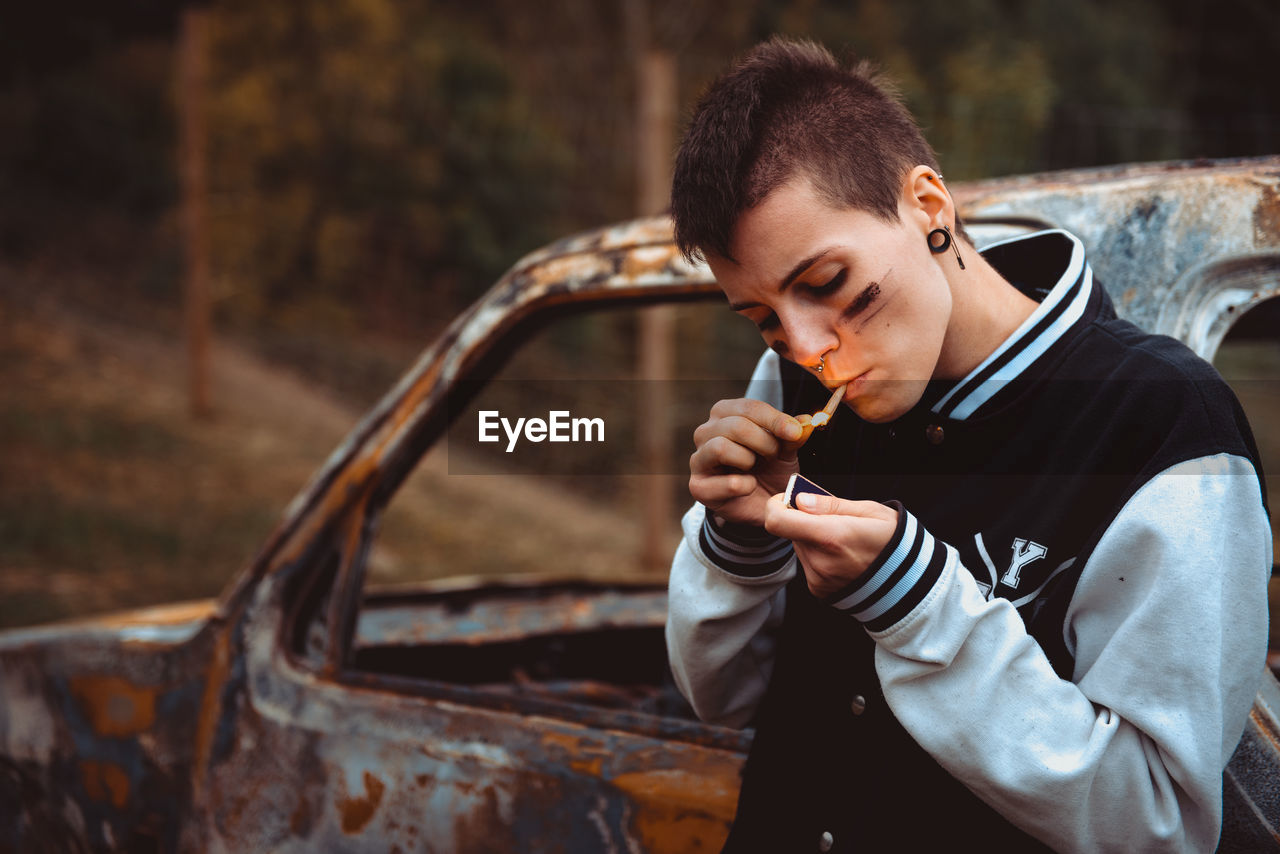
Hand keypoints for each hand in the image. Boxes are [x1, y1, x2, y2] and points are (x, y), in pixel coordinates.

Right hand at [689, 398, 805, 527]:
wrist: (763, 506)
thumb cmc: (770, 471)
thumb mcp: (786, 450)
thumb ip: (793, 435)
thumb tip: (806, 421)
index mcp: (725, 414)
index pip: (748, 407)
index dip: (774, 419)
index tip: (796, 432)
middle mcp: (706, 432)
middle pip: (735, 425)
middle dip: (764, 442)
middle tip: (774, 455)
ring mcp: (699, 459)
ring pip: (721, 447)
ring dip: (749, 460)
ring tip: (757, 468)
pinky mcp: (699, 486)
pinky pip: (727, 482)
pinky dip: (746, 486)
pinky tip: (749, 486)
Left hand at [763, 491, 898, 599]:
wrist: (909, 581)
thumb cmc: (892, 540)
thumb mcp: (869, 511)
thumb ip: (829, 505)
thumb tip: (800, 500)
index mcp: (832, 537)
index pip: (778, 522)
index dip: (775, 506)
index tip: (788, 499)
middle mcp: (821, 562)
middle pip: (790, 532)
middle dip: (802, 520)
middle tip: (830, 518)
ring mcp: (818, 579)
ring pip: (799, 547)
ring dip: (811, 539)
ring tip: (841, 539)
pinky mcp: (819, 591)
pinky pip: (807, 564)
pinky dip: (818, 556)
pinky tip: (841, 556)